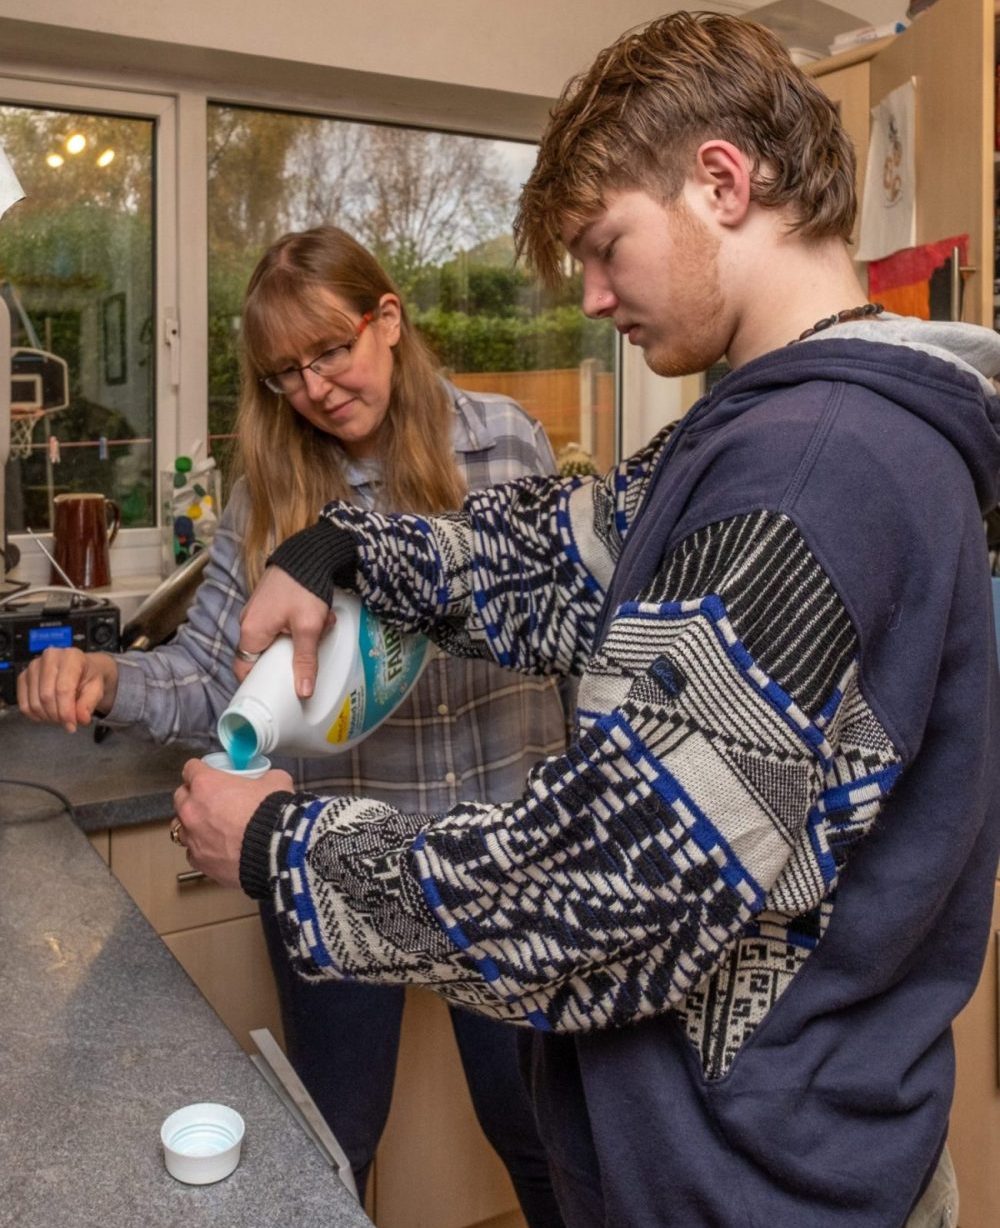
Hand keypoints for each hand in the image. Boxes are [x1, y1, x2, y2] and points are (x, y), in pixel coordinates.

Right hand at [17, 648, 118, 732]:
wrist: (81, 669)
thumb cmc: (88, 677)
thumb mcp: (97, 689)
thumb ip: (89, 703)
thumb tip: (81, 718)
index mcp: (71, 656)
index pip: (63, 689)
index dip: (66, 711)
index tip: (72, 725)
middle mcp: (49, 657)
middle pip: (46, 697)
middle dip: (57, 716)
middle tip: (67, 722)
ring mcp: (33, 667)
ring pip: (34, 703)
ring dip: (47, 716)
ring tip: (60, 716)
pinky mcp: (23, 677)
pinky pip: (24, 704)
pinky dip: (36, 715)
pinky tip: (48, 714)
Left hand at [173, 757, 293, 888]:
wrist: (277, 850)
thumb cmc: (273, 812)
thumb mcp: (276, 781)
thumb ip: (264, 778)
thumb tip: (267, 781)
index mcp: (206, 784)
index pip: (190, 769)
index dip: (201, 770)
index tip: (209, 774)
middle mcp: (192, 810)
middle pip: (180, 797)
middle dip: (193, 796)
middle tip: (211, 800)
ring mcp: (193, 838)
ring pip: (180, 827)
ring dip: (192, 824)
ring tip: (210, 827)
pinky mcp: (199, 862)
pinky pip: (193, 852)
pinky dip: (202, 849)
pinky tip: (218, 849)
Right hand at [236, 565, 333, 698]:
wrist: (307, 552)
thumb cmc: (303, 589)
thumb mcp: (308, 628)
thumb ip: (305, 661)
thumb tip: (303, 692)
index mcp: (250, 632)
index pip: (244, 669)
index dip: (259, 682)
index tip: (278, 690)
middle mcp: (247, 622)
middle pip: (264, 654)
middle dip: (291, 654)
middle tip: (313, 648)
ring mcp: (257, 611)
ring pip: (277, 637)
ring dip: (300, 636)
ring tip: (321, 624)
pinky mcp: (268, 603)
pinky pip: (281, 623)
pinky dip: (299, 623)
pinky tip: (318, 615)